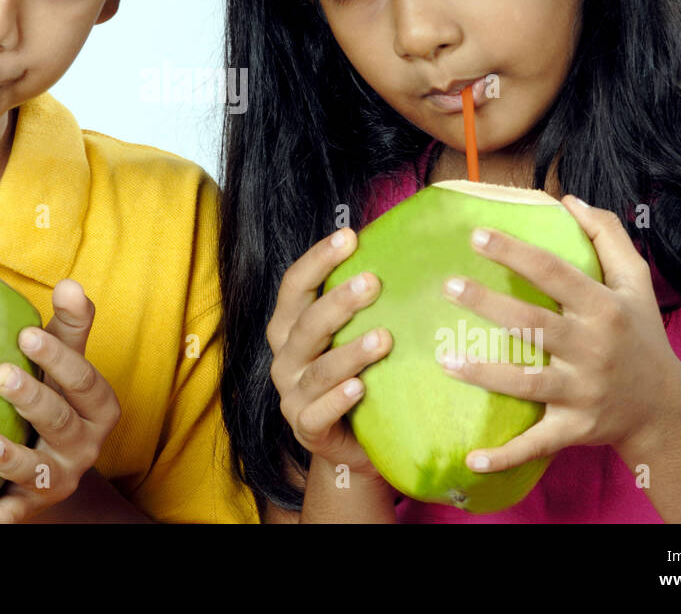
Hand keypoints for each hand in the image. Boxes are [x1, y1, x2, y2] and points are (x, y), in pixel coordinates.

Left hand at [0, 279, 120, 522]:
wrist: (55, 462)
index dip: (59, 359)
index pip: (84, 381)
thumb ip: (71, 325)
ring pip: (38, 471)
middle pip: (61, 421)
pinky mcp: (30, 506)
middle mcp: (84, 446)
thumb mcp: (68, 362)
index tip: (26, 335)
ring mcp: (58, 478)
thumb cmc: (58, 396)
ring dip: (11, 457)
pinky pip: (13, 515)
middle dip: (33, 399)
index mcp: (98, 408)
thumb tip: (70, 282)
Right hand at [266, 227, 393, 477]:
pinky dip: (338, 400)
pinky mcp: (305, 428)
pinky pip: (319, 413)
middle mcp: (285, 357)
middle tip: (372, 282)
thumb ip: (357, 305)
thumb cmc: (354, 376)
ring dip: (349, 352)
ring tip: (383, 339)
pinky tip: (361, 388)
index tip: (349, 236)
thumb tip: (396, 250)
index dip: (318, 259)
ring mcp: (292, 394)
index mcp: (289, 327)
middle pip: (306, 324)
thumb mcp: (348, 337)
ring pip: (318, 369)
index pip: (295, 286)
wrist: (349, 444)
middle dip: (338, 302)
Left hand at [437, 195, 680, 473]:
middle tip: (448, 285)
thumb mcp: (635, 282)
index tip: (477, 234)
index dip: (516, 253)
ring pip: (528, 383)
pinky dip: (505, 455)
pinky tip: (470, 459)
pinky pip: (537, 443)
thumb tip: (568, 199)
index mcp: (604, 308)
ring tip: (444, 359)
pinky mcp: (575, 428)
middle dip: (490, 305)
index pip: (555, 273)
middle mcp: (593, 349)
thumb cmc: (641, 335)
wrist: (665, 407)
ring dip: (484, 374)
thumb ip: (607, 235)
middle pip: (534, 325)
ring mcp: (583, 392)